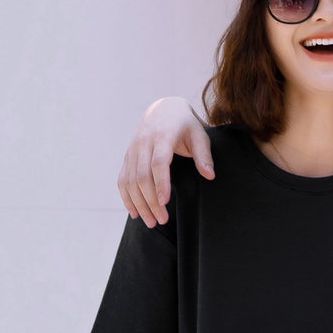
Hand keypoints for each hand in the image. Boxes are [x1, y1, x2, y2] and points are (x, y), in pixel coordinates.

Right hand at [117, 97, 213, 225]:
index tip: (165, 202)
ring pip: (130, 180)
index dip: (160, 183)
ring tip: (150, 222)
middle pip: (142, 176)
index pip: (158, 162)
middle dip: (150, 201)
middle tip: (161, 220)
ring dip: (139, 203)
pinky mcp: (128, 157)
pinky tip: (134, 213)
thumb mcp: (199, 135)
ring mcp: (133, 150)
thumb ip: (204, 155)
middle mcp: (143, 143)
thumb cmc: (185, 124)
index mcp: (162, 136)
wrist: (163, 110)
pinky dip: (126, 197)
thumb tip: (209, 175)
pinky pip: (122, 179)